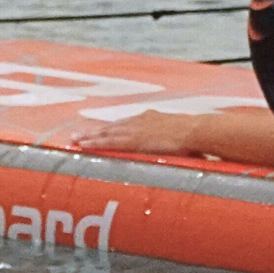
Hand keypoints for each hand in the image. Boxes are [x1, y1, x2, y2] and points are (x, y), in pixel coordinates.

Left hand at [75, 111, 206, 157]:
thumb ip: (176, 143)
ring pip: (106, 133)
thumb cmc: (197, 136)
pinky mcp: (133, 139)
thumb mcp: (183, 136)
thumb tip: (183, 153)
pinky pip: (109, 142)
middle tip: (78, 135)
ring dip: (90, 137)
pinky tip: (85, 146)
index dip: (111, 129)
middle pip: (112, 127)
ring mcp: (135, 129)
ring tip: (75, 141)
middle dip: (94, 131)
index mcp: (151, 119)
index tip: (99, 131)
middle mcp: (139, 121)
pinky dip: (96, 143)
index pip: (126, 124)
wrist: (197, 131)